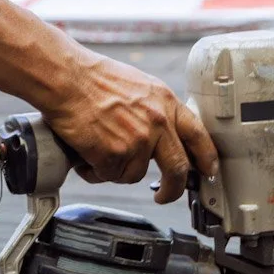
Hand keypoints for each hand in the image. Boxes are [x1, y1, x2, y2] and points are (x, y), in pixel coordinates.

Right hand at [42, 52, 218, 203]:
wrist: (67, 78)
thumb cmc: (93, 78)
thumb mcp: (139, 87)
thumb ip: (155, 110)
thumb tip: (163, 133)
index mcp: (166, 103)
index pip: (198, 136)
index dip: (206, 158)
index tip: (206, 172)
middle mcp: (157, 123)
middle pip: (177, 168)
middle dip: (173, 189)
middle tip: (163, 195)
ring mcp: (138, 141)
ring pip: (134, 174)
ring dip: (116, 170)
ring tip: (98, 151)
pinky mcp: (115, 155)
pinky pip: (109, 176)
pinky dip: (95, 171)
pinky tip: (86, 155)